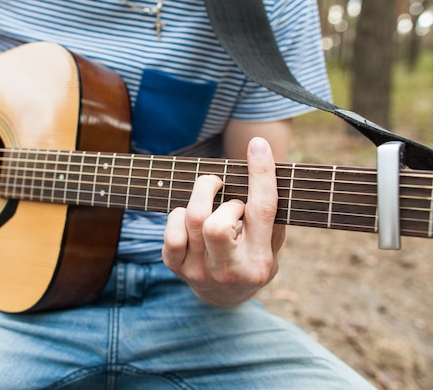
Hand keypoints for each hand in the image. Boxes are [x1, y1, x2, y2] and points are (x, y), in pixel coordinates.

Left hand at [162, 137, 284, 306]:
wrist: (224, 298)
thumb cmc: (252, 258)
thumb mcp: (273, 244)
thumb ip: (271, 213)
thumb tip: (263, 166)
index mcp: (260, 261)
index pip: (262, 212)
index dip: (261, 175)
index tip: (258, 145)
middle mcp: (229, 271)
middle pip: (215, 225)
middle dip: (218, 193)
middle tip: (225, 190)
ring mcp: (199, 272)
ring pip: (191, 220)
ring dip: (200, 197)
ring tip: (209, 197)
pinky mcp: (177, 268)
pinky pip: (171, 233)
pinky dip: (179, 215)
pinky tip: (189, 217)